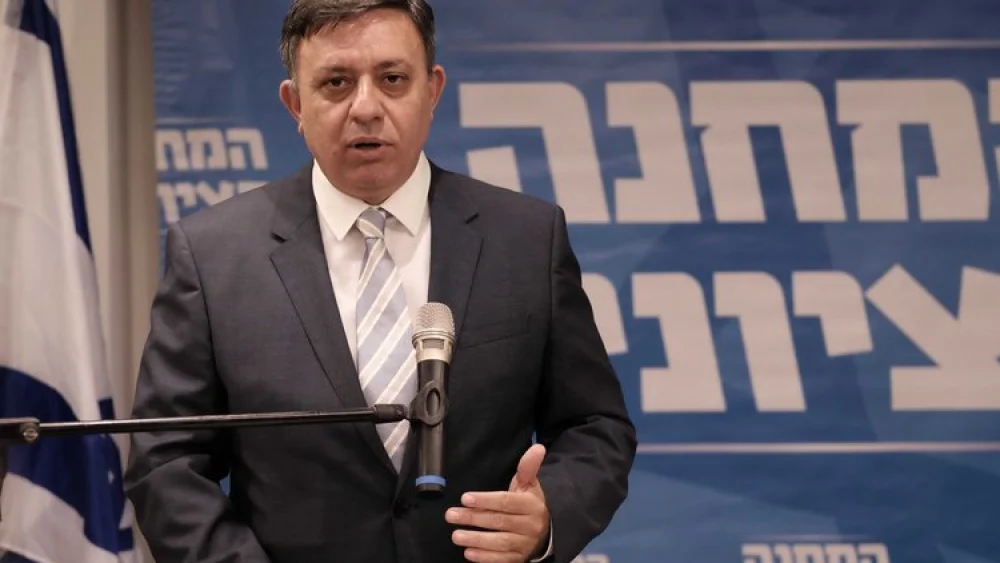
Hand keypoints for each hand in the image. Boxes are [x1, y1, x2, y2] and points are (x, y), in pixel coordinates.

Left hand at [446, 444, 549, 562]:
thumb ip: (528, 467)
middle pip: (499, 521)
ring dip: (476, 539)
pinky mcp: (519, 558)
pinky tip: (469, 553)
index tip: (465, 498)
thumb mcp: (529, 484)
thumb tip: (537, 447)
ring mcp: (525, 544)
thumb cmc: (529, 503)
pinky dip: (485, 557)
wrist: (546, 530)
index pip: (506, 502)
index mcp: (531, 505)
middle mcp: (530, 525)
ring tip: (456, 536)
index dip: (485, 500)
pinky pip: (501, 559)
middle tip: (451, 515)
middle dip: (473, 518)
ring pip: (499, 542)